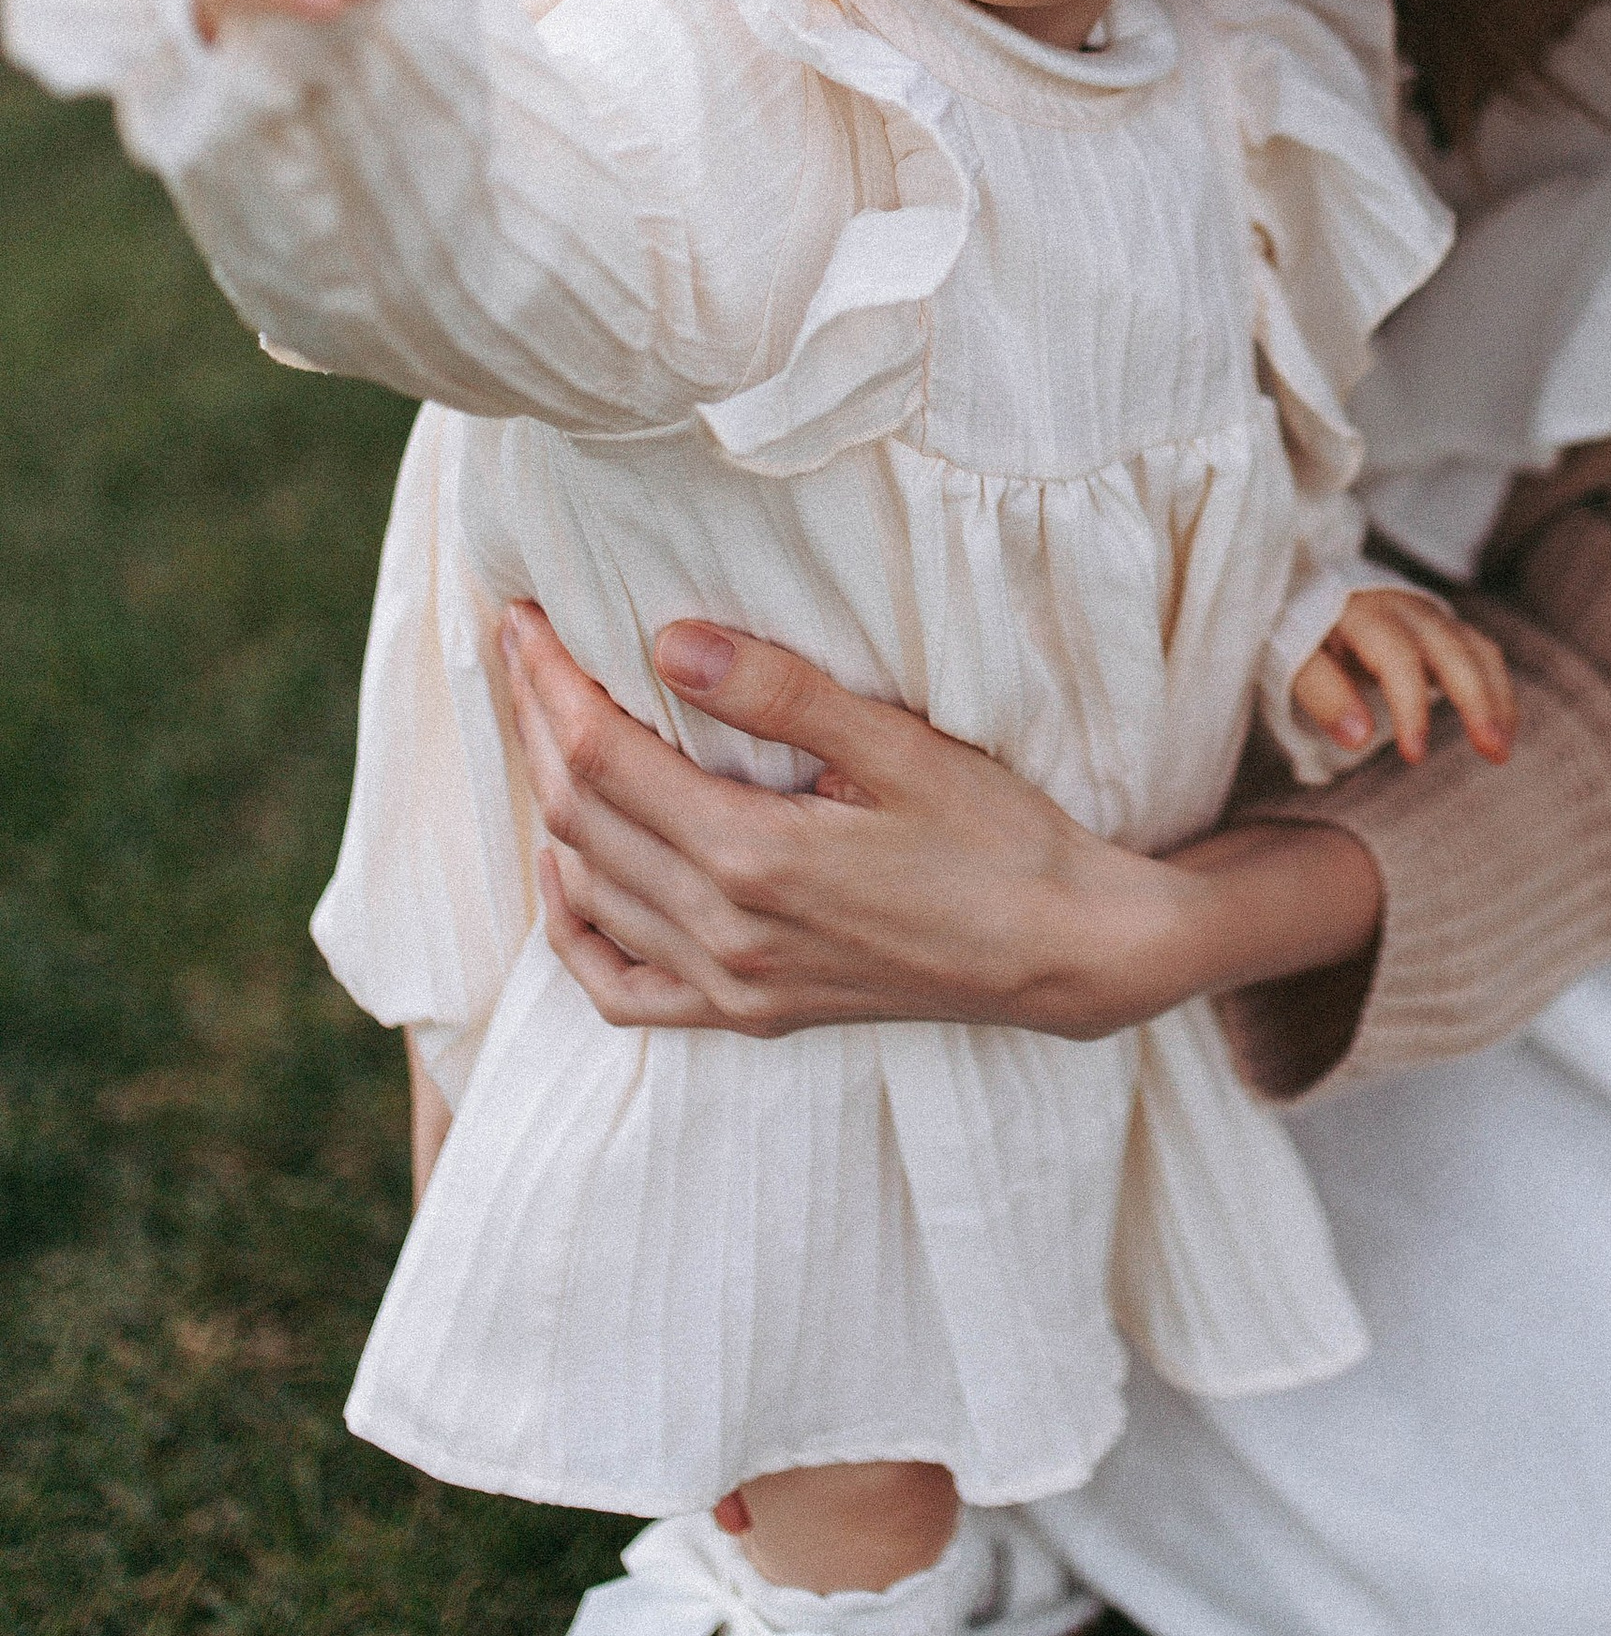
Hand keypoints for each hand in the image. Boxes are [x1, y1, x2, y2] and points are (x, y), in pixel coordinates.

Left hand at [500, 603, 1384, 1041]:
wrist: (1065, 952)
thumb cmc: (999, 838)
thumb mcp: (902, 747)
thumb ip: (783, 694)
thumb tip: (668, 642)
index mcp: (755, 858)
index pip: (603, 758)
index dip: (550, 684)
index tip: (522, 620)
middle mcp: (725, 933)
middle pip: (577, 818)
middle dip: (536, 724)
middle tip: (521, 648)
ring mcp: (731, 986)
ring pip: (587, 889)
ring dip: (548, 806)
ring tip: (544, 726)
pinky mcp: (749, 1015)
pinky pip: (619, 988)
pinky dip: (575, 925)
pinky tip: (573, 869)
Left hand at [1291, 586, 1514, 765]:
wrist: (1314, 589)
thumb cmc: (1305, 631)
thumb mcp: (1295, 658)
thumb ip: (1324, 694)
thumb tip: (1359, 737)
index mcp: (1366, 615)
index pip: (1398, 659)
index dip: (1410, 708)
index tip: (1415, 755)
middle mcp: (1407, 611)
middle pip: (1453, 651)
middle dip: (1477, 701)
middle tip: (1493, 751)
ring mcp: (1432, 617)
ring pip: (1477, 651)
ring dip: (1496, 698)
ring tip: (1501, 749)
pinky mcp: (1446, 628)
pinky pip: (1483, 654)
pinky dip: (1497, 690)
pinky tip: (1501, 727)